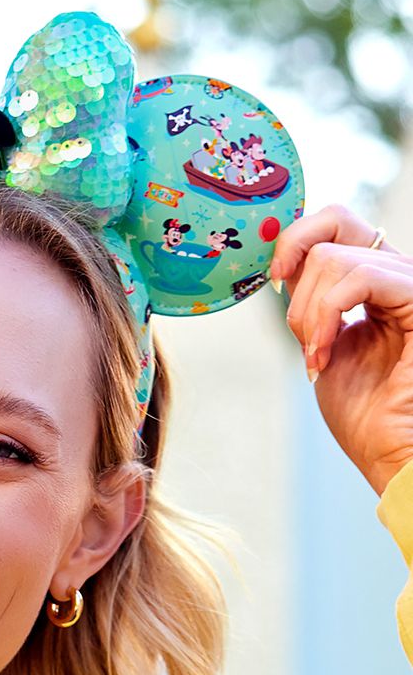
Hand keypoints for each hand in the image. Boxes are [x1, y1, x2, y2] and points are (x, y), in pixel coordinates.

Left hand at [275, 204, 412, 495]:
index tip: (274, 279)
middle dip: (298, 288)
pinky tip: (324, 355)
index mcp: (378, 282)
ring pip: (336, 257)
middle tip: (305, 340)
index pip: (338, 221)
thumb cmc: (364, 412)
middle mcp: (400, 275)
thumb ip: (311, 302)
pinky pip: (359, 277)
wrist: (391, 453)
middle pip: (333, 230)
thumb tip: (284, 264)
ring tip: (318, 357)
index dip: (297, 238)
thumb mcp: (322, 343)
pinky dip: (326, 315)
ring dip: (309, 314)